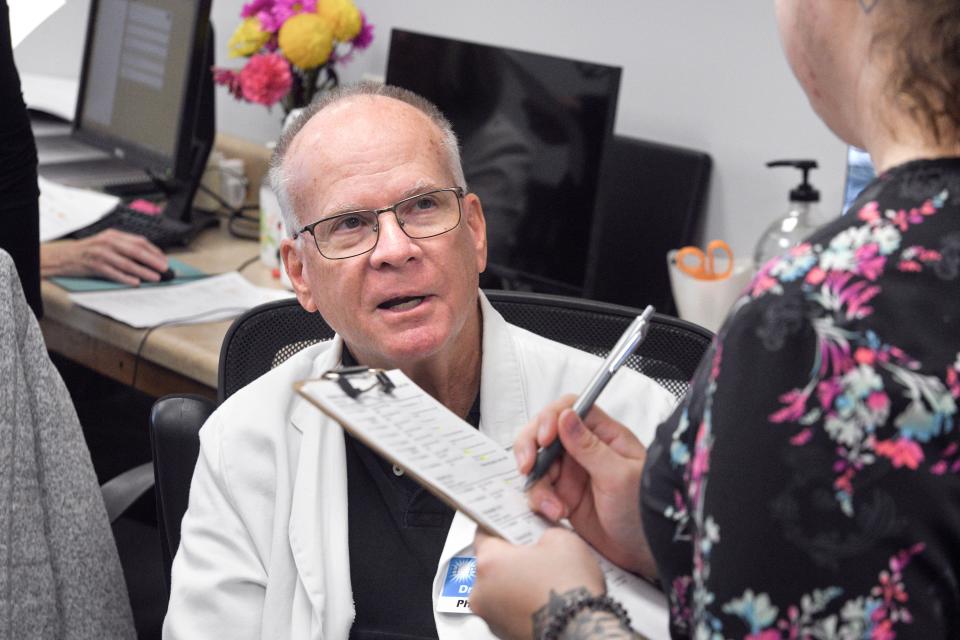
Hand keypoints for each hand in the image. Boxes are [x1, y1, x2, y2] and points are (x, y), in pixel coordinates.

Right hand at [41, 229, 167, 285]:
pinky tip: (135, 282)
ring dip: (143, 271)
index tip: (164, 260)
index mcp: (114, 235)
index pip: (139, 241)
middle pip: (136, 251)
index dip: (154, 251)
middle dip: (153, 260)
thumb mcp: (107, 243)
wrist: (64, 256)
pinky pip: (113, 273)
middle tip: (164, 268)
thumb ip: (124, 247)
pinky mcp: (94, 265)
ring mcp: (101, 253)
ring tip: (155, 277)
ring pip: (127, 263)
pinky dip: (125, 278)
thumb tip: (147, 258)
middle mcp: (108, 242)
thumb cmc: (88, 251)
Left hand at [472, 528, 604, 639]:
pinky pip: (508, 609)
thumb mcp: (562, 539)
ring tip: (545, 579)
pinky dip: (522, 603)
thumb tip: (542, 538)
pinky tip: (544, 598)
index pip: (483, 533)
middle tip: (536, 553)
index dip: (501, 527)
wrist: (583, 630)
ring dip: (516, 583)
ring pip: (499, 589)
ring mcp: (491, 617)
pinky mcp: (504, 634)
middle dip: (511, 558)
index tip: (512, 527)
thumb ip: (542, 532)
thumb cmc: (570, 591)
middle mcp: (482, 592)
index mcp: (489, 562)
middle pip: (491, 564)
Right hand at [514, 397, 655, 576]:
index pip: (569, 409)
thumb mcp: (619, 477)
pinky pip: (539, 490)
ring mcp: (572, 473)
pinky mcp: (562, 495)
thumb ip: (590, 447)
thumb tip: (566, 416)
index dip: (550, 418)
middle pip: (544, 433)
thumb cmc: (646, 512)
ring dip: (538, 484)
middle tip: (528, 466)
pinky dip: (540, 501)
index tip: (544, 439)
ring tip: (554, 505)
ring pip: (537, 464)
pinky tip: (557, 513)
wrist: (644, 553)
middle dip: (531, 448)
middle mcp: (584, 450)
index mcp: (603, 435)